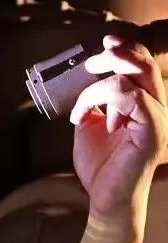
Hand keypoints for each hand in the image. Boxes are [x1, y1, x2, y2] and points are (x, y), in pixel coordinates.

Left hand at [70, 35, 167, 231]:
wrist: (106, 198)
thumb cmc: (100, 167)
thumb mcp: (88, 128)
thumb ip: (91, 105)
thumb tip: (84, 87)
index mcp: (143, 104)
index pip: (141, 67)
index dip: (125, 50)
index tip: (103, 44)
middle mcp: (156, 107)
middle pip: (144, 65)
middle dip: (118, 55)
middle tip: (94, 59)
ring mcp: (157, 118)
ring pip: (134, 79)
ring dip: (101, 87)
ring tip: (84, 107)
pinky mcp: (152, 130)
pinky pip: (131, 98)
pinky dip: (106, 101)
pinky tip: (96, 120)